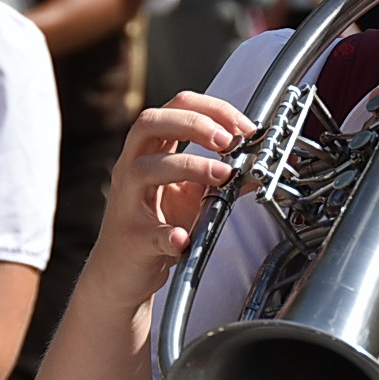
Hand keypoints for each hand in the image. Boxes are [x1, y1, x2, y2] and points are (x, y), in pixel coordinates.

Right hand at [83, 92, 253, 309]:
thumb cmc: (155, 226)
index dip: (211, 109)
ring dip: (188, 166)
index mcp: (150, 151)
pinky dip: (170, 235)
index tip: (242, 126)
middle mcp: (132, 168)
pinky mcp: (133, 239)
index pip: (176, 108)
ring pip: (145, 168)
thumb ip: (221, 178)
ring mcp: (128, 201)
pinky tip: (185, 238)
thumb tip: (255, 167)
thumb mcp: (193, 197)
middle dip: (193, 124)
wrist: (122, 271)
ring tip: (221, 176)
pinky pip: (151, 233)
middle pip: (151, 123)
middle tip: (228, 140)